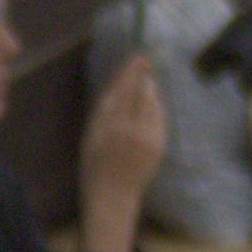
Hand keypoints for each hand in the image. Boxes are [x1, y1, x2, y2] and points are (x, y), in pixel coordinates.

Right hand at [78, 50, 172, 212]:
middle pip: (139, 92)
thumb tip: (118, 86)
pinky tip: (154, 102)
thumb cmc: (95, 164)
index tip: (138, 57)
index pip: (121, 89)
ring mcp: (146, 135)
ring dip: (151, 89)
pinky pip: (160, 117)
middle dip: (144, 74)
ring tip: (148, 79)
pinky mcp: (158, 144)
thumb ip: (105, 111)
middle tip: (147, 60)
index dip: (131, 71)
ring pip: (152, 102)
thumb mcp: (91, 135)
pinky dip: (157, 106)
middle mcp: (127, 126)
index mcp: (107, 123)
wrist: (112, 194)